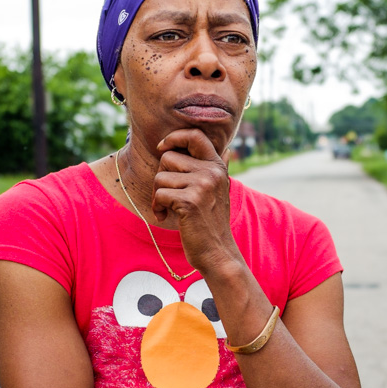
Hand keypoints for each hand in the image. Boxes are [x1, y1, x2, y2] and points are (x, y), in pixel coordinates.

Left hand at [153, 129, 243, 275]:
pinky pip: (160, 194)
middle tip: (168, 194)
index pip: (194, 135)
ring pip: (160, 177)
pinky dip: (158, 207)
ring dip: (158, 195)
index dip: (173, 137)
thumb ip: (219, 169)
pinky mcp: (190, 201)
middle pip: (168, 157)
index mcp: (217, 166)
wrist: (218, 252)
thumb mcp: (220, 191)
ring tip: (168, 208)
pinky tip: (166, 216)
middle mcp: (211, 172)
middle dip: (161, 177)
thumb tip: (228, 149)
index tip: (162, 149)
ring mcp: (202, 186)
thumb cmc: (212, 222)